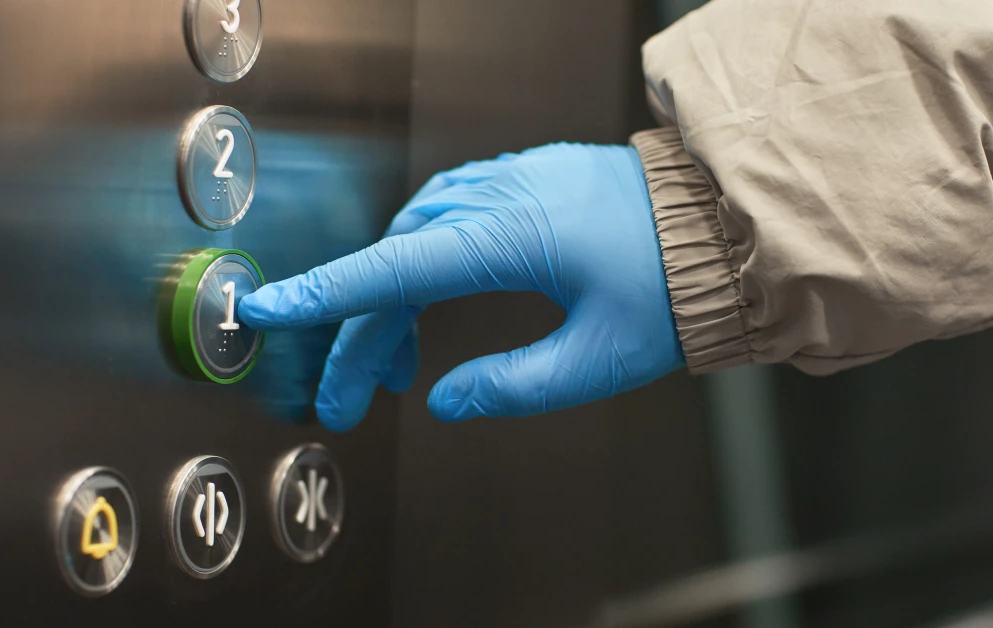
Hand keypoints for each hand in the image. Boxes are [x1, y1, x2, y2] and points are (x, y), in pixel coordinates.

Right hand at [239, 143, 683, 429]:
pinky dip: (427, 260)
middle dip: (362, 331)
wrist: (725, 227)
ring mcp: (514, 179)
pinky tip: (431, 296)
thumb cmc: (673, 287)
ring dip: (394, 296)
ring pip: (420, 235)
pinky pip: (452, 213)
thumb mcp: (596, 359)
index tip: (266, 310)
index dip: (325, 295)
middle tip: (349, 397)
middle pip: (399, 261)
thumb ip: (513, 385)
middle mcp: (502, 196)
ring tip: (392, 361)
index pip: (395, 270)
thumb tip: (445, 398)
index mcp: (511, 235)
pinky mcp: (528, 179)